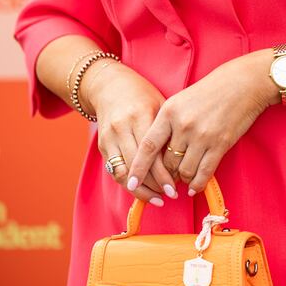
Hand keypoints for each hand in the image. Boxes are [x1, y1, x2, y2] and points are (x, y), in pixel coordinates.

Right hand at [83, 60, 179, 206]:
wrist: (110, 86)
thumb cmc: (142, 95)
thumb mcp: (159, 105)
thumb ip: (168, 131)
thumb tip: (184, 161)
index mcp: (140, 115)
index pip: (153, 153)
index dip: (163, 174)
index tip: (175, 188)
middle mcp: (122, 127)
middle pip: (137, 165)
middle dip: (154, 185)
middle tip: (170, 195)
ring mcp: (109, 137)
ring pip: (122, 172)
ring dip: (139, 190)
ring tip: (157, 198)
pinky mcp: (101, 145)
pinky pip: (114, 170)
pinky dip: (128, 183)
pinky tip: (142, 190)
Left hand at [125, 53, 273, 195]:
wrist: (242, 83)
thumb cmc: (210, 90)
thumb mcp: (181, 100)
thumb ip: (167, 123)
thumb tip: (159, 153)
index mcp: (169, 111)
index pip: (148, 146)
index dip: (138, 168)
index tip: (130, 183)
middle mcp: (183, 125)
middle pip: (167, 163)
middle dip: (166, 175)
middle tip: (168, 179)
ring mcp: (202, 136)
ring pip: (184, 171)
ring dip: (182, 180)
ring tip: (183, 181)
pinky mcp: (220, 144)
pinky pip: (204, 172)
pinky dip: (197, 184)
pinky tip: (194, 188)